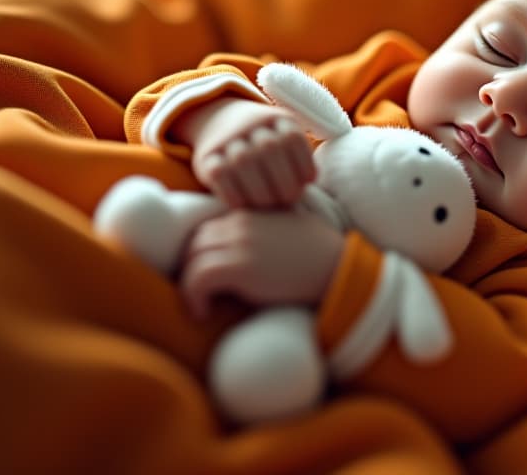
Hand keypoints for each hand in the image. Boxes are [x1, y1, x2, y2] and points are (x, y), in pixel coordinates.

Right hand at [174, 97, 315, 208]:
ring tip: (269, 206)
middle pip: (270, 148)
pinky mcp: (204, 157)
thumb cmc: (263, 143)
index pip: (292, 137)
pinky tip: (243, 206)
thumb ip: (298, 155)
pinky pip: (218, 174)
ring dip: (260, 189)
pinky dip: (232, 193)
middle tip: (289, 200)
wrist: (217, 120)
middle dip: (283, 179)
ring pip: (243, 161)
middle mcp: (249, 123)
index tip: (308, 182)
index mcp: (276, 118)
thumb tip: (311, 180)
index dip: (304, 162)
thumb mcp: (282, 136)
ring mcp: (225, 139)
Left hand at [180, 207, 345, 319]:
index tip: (206, 276)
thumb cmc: (319, 255)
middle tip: (200, 293)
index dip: (201, 253)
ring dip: (189, 285)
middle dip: (191, 268)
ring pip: (191, 259)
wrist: (337, 269)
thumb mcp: (289, 228)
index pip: (208, 227)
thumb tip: (250, 247)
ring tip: (200, 305)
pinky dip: (192, 297)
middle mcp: (241, 223)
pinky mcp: (239, 267)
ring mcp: (239, 244)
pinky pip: (197, 279)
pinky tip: (202, 312)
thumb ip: (267, 226)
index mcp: (251, 213)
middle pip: (195, 242)